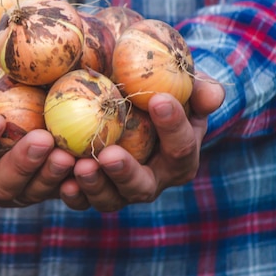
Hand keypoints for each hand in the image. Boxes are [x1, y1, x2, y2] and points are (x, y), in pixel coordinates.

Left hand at [59, 73, 224, 211]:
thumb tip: (214, 97)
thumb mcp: (178, 77)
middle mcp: (152, 177)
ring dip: (95, 185)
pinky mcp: (91, 188)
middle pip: (143, 186)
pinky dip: (71, 192)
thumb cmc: (155, 79)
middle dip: (126, 173)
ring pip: (111, 198)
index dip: (173, 125)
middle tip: (109, 154)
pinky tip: (62, 180)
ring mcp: (120, 187)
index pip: (181, 145)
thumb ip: (196, 85)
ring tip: (79, 166)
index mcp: (179, 152)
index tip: (158, 99)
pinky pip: (81, 198)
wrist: (120, 84)